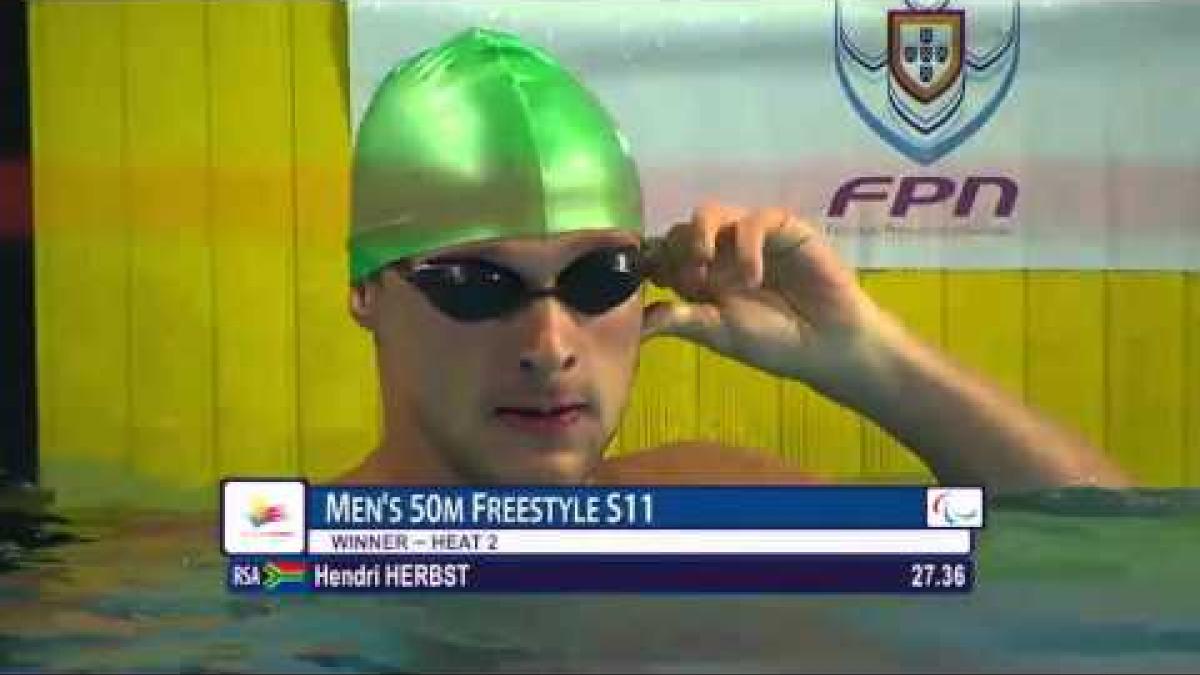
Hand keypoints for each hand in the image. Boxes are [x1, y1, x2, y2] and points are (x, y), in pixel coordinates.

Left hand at [642, 200, 888, 391]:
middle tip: (691, 284)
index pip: (661, 253)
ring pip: (707, 214)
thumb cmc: (773, 342)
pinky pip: (751, 220)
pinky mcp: (779, 228)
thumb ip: (679, 321)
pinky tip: (753, 277)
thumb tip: (634, 326)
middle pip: (678, 231)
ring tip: (707, 272)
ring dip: (699, 239)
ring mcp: (747, 236)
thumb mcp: (717, 333)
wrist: (827, 344)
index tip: (650, 279)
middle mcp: (718, 252)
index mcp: (698, 277)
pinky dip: (745, 247)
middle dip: (675, 254)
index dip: (651, 262)